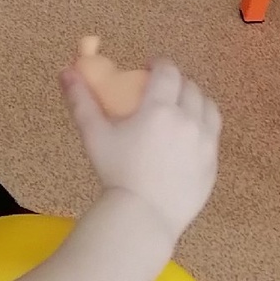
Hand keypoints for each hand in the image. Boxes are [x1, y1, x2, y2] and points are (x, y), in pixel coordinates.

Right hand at [61, 57, 219, 243]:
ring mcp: (205, 143)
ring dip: (194, 100)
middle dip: (176, 82)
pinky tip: (188, 136)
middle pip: (190, 87)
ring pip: (208, 107)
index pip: (168, 71)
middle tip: (161, 90)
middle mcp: (188, 120)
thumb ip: (81, 101)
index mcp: (160, 108)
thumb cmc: (116, 173)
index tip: (149, 68)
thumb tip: (66, 71)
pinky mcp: (213, 163)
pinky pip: (213, 134)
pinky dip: (203, 125)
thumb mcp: (94, 134)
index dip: (159, 64)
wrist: (144, 216)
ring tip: (179, 109)